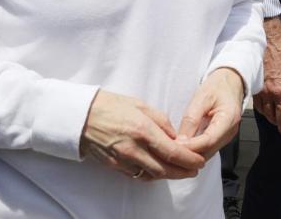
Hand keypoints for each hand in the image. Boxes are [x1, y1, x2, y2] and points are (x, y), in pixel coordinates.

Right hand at [79, 89, 205, 180]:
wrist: (80, 116)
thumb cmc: (111, 105)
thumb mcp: (141, 105)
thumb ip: (161, 121)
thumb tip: (174, 136)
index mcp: (143, 130)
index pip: (172, 152)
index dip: (189, 160)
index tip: (200, 161)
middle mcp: (134, 148)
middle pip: (164, 169)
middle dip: (183, 172)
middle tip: (195, 171)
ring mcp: (123, 159)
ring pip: (151, 175)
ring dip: (168, 176)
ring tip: (181, 171)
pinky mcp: (114, 165)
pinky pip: (137, 175)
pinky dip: (151, 175)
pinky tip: (159, 171)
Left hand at [176, 68, 244, 159]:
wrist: (230, 82)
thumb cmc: (218, 86)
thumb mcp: (202, 97)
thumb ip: (191, 119)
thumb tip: (180, 140)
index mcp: (229, 118)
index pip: (208, 140)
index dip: (190, 147)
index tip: (174, 146)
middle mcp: (230, 131)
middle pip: (208, 151)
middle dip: (188, 154)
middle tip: (168, 150)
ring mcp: (226, 137)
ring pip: (206, 154)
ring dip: (190, 154)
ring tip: (172, 149)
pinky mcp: (220, 139)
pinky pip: (206, 150)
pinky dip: (194, 151)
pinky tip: (182, 147)